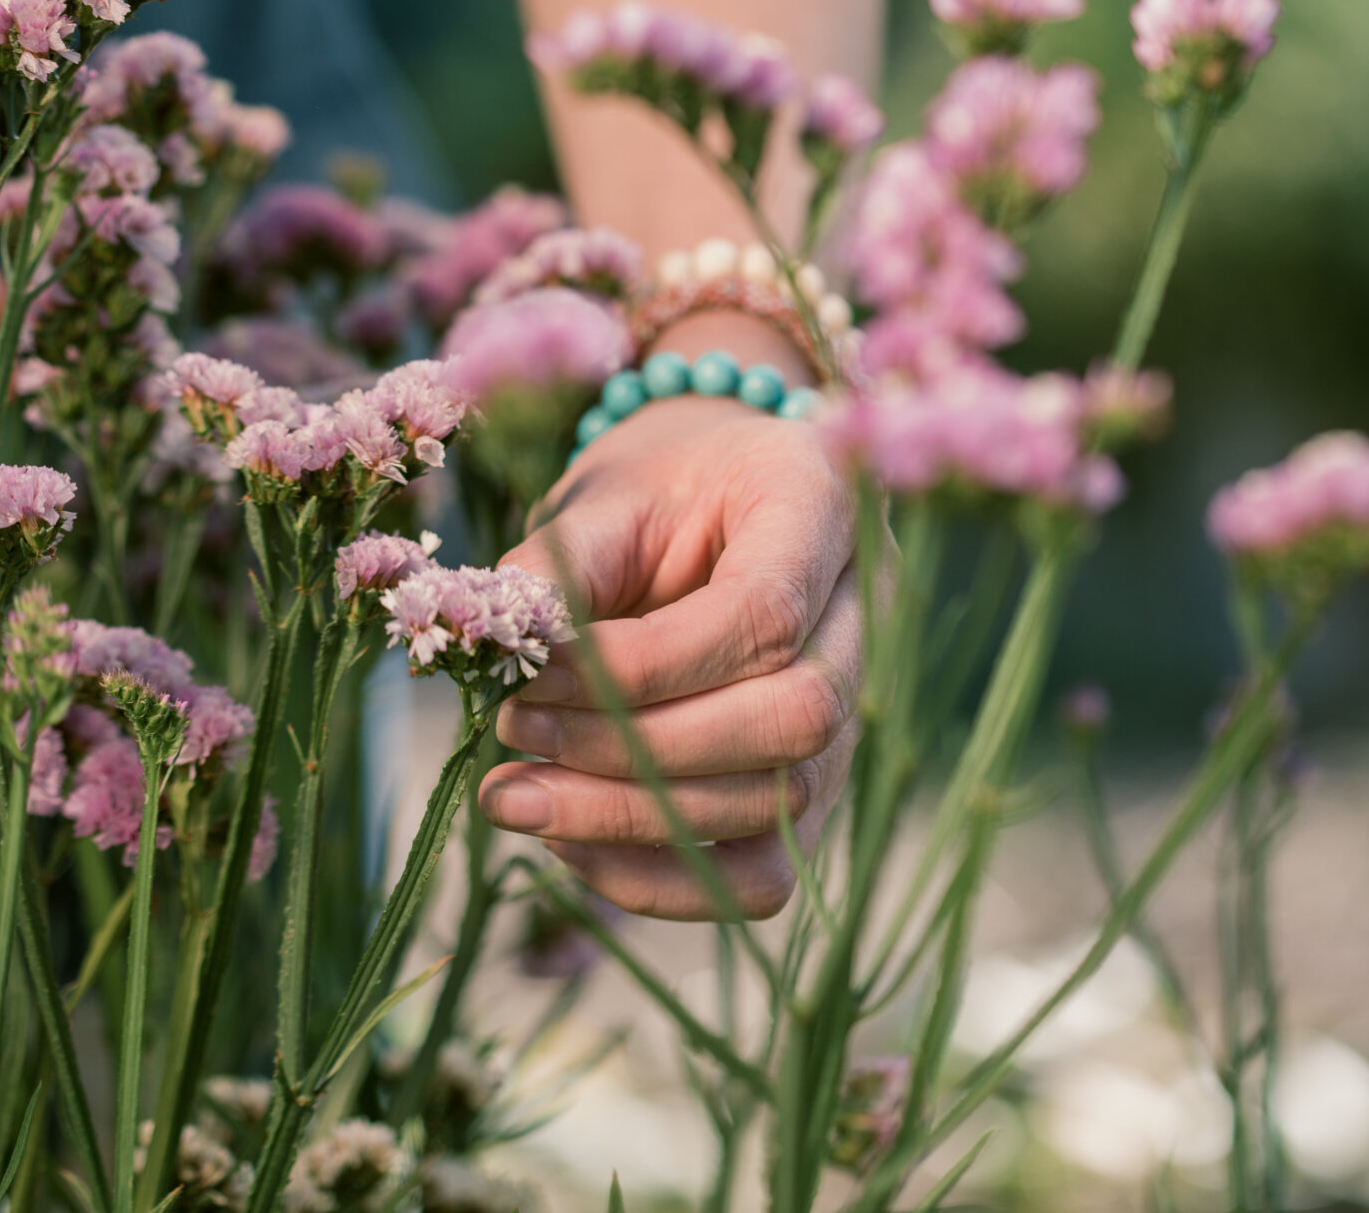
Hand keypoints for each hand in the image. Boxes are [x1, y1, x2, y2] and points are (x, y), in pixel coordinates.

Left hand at [483, 314, 860, 919]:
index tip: (530, 678)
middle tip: (513, 737)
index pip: (764, 614)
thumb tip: (500, 653)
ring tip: (514, 798)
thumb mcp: (604, 496)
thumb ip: (560, 567)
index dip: (642, 666)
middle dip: (638, 751)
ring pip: (779, 805)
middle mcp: (868, 615)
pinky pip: (764, 873)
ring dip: (631, 820)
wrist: (708, 499)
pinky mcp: (815, 788)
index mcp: (825, 505)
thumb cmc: (656, 487)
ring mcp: (857, 712)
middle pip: (793, 719)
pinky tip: (568, 846)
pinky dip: (662, 880)